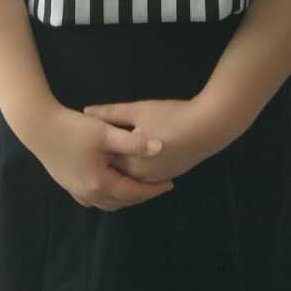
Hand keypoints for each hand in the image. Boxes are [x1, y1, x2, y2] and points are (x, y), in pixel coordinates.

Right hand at [21, 102, 174, 211]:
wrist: (38, 126)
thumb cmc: (72, 128)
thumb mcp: (105, 132)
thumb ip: (134, 141)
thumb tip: (160, 148)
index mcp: (101, 183)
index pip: (134, 192)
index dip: (153, 189)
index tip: (170, 184)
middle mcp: (89, 193)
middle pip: (122, 201)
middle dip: (141, 195)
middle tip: (157, 185)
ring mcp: (76, 190)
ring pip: (108, 203)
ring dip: (125, 197)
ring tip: (139, 186)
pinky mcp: (67, 184)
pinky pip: (93, 199)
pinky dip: (107, 196)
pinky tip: (110, 186)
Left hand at [81, 98, 217, 184]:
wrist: (207, 127)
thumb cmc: (171, 116)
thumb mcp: (138, 110)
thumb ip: (111, 113)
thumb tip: (86, 112)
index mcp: (131, 163)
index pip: (103, 160)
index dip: (92, 149)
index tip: (82, 137)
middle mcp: (141, 178)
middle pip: (115, 172)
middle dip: (103, 160)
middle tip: (90, 145)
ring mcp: (156, 179)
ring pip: (130, 177)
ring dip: (119, 167)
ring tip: (107, 150)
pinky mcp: (167, 176)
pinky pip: (143, 178)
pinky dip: (134, 170)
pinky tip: (129, 156)